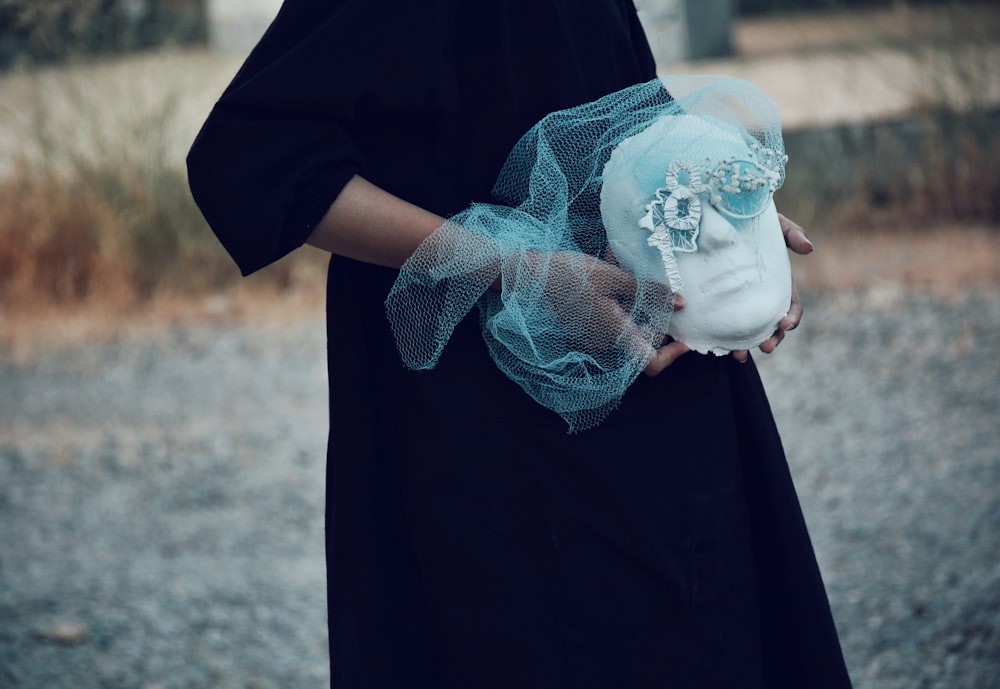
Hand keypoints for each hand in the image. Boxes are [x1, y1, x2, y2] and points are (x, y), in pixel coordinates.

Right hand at [534, 251, 685, 375]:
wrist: (530, 277)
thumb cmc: (570, 275)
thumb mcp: (614, 277)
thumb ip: (649, 292)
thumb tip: (679, 302)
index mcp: (615, 334)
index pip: (651, 362)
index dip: (672, 355)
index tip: (684, 338)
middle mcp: (606, 342)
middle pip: (643, 339)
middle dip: (655, 316)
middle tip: (658, 287)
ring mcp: (594, 336)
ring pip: (628, 326)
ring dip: (636, 304)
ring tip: (630, 272)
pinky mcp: (586, 327)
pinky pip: (612, 320)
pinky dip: (620, 301)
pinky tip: (615, 274)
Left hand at [732, 213, 812, 362]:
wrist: (721, 219)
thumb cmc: (753, 222)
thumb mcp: (774, 225)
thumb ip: (792, 232)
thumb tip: (808, 248)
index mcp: (779, 285)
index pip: (791, 308)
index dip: (791, 318)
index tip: (785, 323)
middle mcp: (762, 299)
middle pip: (772, 327)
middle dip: (772, 340)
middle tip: (765, 347)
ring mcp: (742, 304)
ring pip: (749, 332)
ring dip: (748, 346)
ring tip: (739, 356)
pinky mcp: (720, 304)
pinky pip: (723, 325)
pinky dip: (723, 339)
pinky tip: (716, 347)